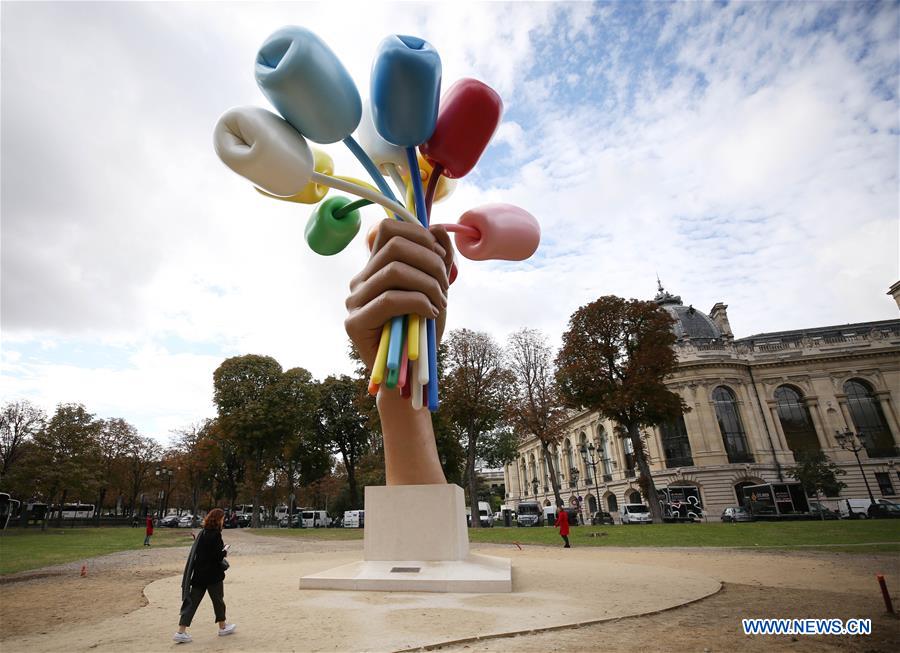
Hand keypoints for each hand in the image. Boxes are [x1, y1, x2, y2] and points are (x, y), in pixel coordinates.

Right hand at [345, 220, 452, 370]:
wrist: (411, 373)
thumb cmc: (423, 330)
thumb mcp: (438, 288)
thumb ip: (439, 258)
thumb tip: (436, 228)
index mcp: (376, 267)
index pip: (389, 228)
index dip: (420, 235)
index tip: (440, 258)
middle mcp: (361, 279)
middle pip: (395, 245)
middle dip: (430, 261)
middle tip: (445, 286)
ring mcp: (354, 301)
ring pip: (394, 270)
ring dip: (429, 284)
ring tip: (440, 303)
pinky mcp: (354, 323)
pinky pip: (390, 299)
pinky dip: (418, 302)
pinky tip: (430, 314)